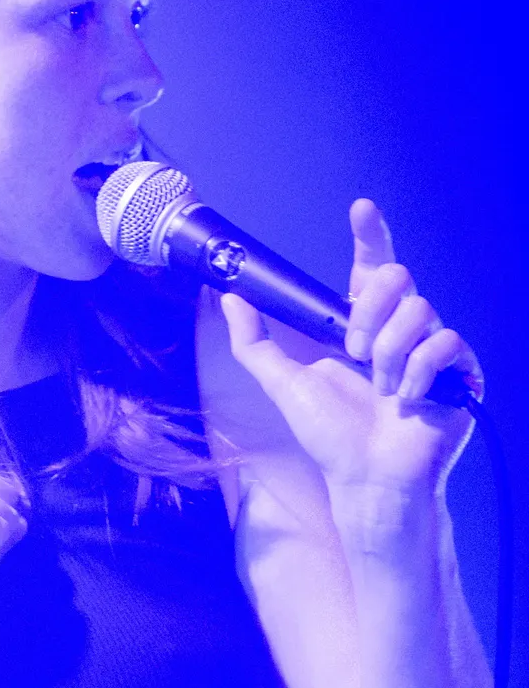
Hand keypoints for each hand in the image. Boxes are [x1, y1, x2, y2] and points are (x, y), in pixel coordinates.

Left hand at [219, 200, 480, 498]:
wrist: (366, 479)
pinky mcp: (460, 373)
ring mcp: (433, 349)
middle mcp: (401, 329)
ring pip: (420, 311)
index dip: (371, 234)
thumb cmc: (331, 436)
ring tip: (379, 387)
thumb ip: (253, 342)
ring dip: (389, 352)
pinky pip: (446, 344)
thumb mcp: (283, 384)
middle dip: (369, 312)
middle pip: (397, 277)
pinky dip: (418, 372)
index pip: (372, 267)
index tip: (361, 208)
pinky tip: (406, 398)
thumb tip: (227, 298)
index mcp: (365, 325)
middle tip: (351, 352)